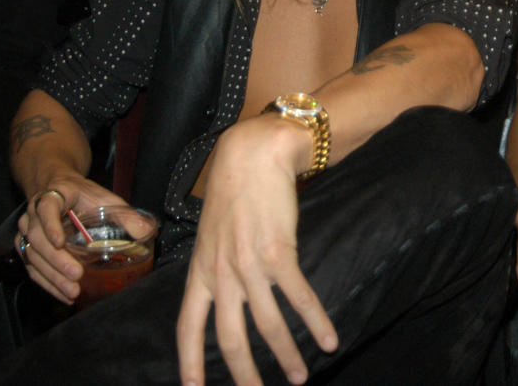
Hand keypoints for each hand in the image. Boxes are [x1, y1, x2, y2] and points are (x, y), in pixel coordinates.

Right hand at [15, 175, 124, 304]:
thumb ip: (125, 214)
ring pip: (32, 255)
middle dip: (56, 260)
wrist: (58, 189)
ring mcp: (26, 231)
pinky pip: (32, 267)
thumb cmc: (82, 194)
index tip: (60, 242)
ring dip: (52, 276)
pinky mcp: (26, 247)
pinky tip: (63, 294)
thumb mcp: (105, 198)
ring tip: (72, 291)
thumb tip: (147, 231)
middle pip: (38, 238)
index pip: (47, 208)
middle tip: (75, 276)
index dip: (50, 225)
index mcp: (53, 195)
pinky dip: (47, 283)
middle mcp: (33, 213)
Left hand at [176, 115, 337, 385]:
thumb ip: (216, 260)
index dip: (190, 361)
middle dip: (245, 374)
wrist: (254, 153)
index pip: (188, 326)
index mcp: (200, 268)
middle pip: (230, 337)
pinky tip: (329, 339)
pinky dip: (315, 322)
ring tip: (301, 376)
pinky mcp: (278, 252)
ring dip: (287, 355)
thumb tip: (225, 287)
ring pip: (267, 325)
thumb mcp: (213, 229)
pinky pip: (299, 297)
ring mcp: (248, 264)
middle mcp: (220, 272)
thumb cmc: (236, 187)